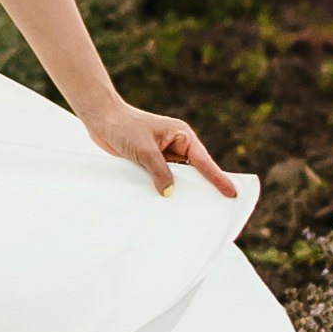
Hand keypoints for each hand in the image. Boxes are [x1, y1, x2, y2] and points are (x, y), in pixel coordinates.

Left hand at [86, 93, 239, 201]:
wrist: (101, 119)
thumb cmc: (124, 127)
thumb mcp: (144, 150)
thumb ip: (159, 172)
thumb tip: (170, 193)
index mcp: (182, 136)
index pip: (203, 161)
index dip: (217, 178)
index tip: (231, 193)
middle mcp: (176, 145)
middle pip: (194, 171)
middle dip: (202, 188)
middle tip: (217, 208)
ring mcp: (163, 154)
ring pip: (178, 177)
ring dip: (180, 190)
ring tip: (192, 212)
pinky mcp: (150, 162)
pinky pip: (162, 178)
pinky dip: (164, 189)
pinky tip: (166, 204)